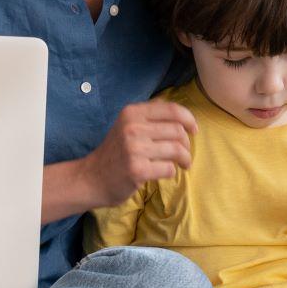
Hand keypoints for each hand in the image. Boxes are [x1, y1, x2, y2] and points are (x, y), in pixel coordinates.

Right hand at [79, 100, 197, 207]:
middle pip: (178, 131)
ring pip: (177, 150)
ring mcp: (134, 149)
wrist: (92, 178)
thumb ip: (150, 116)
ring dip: (185, 159)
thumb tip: (182, 115)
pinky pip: (169, 168)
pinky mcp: (137, 169)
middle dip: (187, 144)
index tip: (194, 130)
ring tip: (183, 165)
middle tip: (184, 154)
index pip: (172, 110)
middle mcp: (132, 127)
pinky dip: (171, 172)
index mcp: (132, 113)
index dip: (189, 119)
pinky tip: (164, 173)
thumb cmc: (116, 153)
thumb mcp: (127, 125)